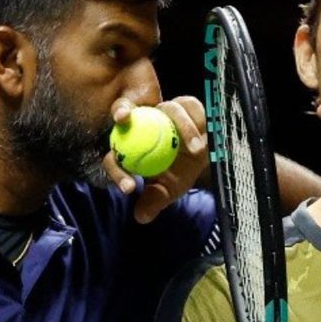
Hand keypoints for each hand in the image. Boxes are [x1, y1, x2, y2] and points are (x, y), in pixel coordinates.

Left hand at [102, 95, 210, 223]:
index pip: (116, 158)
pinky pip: (190, 107)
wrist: (205, 160)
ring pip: (164, 109)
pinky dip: (195, 124)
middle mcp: (143, 122)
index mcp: (130, 146)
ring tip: (195, 151)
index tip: (130, 189)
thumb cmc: (180, 174)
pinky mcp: (186, 104)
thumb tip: (141, 217)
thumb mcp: (167, 190)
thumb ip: (154, 200)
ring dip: (177, 126)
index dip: (117, 171)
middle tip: (124, 120)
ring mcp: (164, 110)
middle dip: (122, 111)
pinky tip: (202, 142)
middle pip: (127, 112)